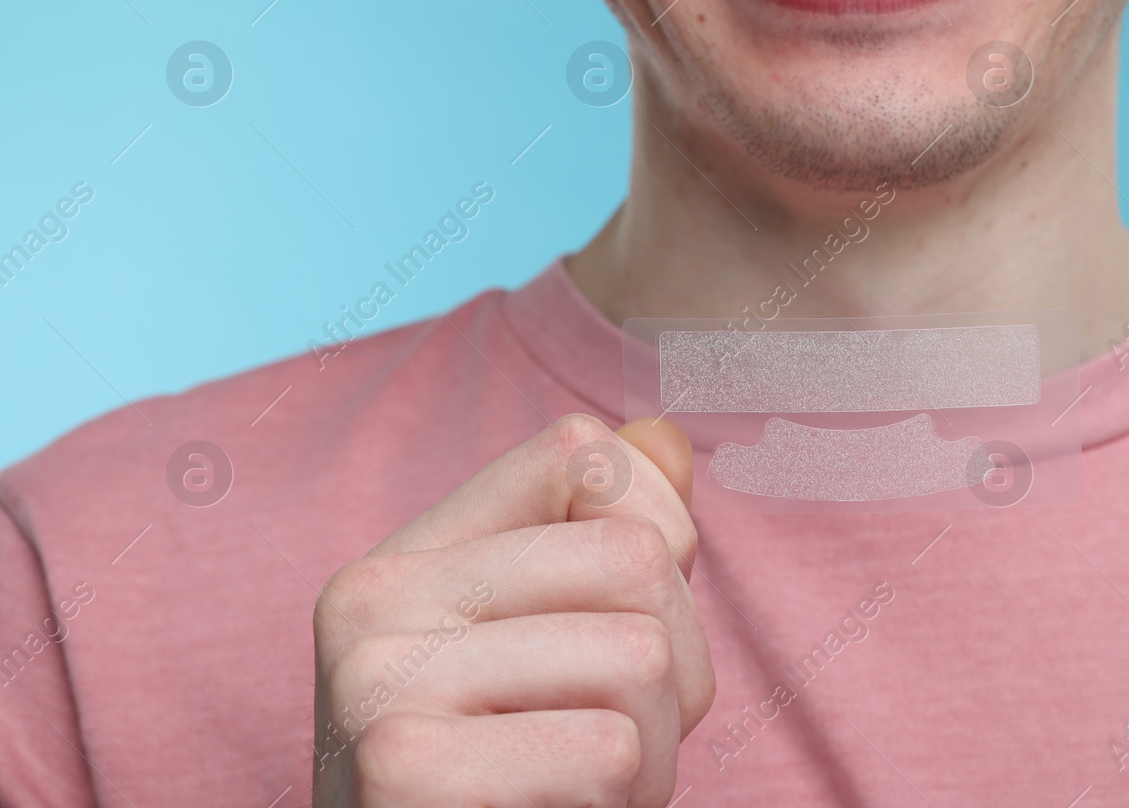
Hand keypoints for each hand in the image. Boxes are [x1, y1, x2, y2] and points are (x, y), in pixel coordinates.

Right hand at [310, 414, 711, 806]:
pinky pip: (605, 750)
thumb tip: (670, 439)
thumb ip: (604, 542)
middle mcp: (371, 597)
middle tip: (615, 744)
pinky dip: (616, 807)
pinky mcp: (403, 769)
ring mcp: (375, 680)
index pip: (584, 453)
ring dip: (654, 753)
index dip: (661, 536)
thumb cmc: (504, 793)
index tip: (626, 625)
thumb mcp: (553, 657)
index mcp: (407, 556)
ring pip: (641, 656)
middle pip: (636, 559)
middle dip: (675, 672)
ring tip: (583, 790)